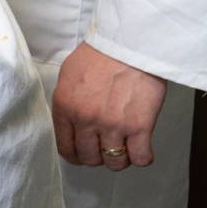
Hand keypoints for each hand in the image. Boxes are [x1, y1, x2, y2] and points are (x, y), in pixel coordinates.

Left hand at [52, 42, 166, 170]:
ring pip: (115, 162)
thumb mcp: (68, 75)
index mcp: (65, 106)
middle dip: (97, 157)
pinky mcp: (139, 126)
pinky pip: (140, 158)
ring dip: (119, 158)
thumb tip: (69, 122)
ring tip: (123, 145)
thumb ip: (67, 102)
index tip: (82, 154)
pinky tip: (140, 145)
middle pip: (89, 158)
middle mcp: (86, 119)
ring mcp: (113, 125)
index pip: (65, 147)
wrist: (128, 44)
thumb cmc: (99, 55)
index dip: (75, 155)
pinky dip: (141, 157)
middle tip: (105, 147)